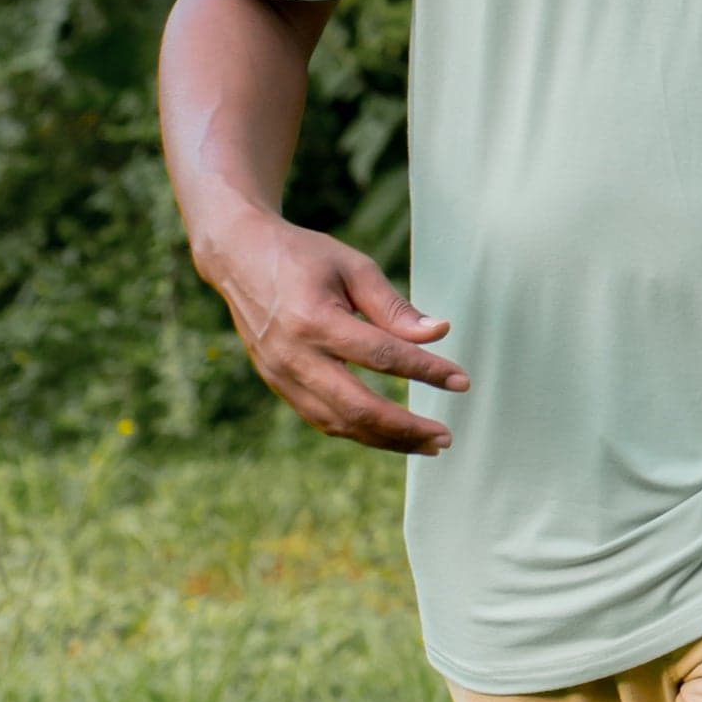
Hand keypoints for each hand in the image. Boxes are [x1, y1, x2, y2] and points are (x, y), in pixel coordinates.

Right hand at [198, 208, 468, 454]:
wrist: (239, 256)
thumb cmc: (304, 257)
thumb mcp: (354, 268)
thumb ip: (395, 307)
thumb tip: (439, 334)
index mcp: (315, 320)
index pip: (382, 356)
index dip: (426, 371)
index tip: (462, 381)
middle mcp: (293, 355)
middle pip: (357, 407)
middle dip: (406, 428)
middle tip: (445, 437)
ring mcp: (280, 374)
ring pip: (338, 423)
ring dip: (385, 440)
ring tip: (427, 444)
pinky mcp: (276, 383)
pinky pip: (320, 419)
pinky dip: (358, 432)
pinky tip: (390, 435)